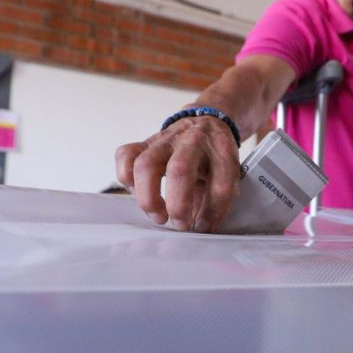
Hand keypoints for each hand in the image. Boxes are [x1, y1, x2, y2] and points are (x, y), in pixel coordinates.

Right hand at [115, 115, 240, 232]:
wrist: (205, 124)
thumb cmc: (214, 158)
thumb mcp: (227, 175)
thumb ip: (217, 199)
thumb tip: (202, 228)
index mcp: (222, 150)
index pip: (221, 184)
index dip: (212, 211)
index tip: (204, 225)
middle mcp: (193, 141)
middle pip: (179, 170)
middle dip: (178, 206)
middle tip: (180, 224)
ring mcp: (166, 139)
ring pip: (145, 165)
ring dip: (148, 198)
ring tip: (158, 216)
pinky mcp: (146, 141)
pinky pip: (125, 155)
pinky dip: (127, 177)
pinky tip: (139, 191)